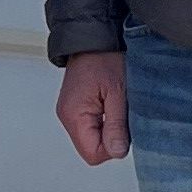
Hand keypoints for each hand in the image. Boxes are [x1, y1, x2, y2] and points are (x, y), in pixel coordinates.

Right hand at [56, 49, 129, 165]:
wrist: (94, 37)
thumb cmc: (104, 58)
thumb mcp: (118, 92)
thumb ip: (116, 125)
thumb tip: (117, 152)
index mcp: (74, 115)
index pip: (93, 154)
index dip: (112, 147)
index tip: (124, 128)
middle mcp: (67, 116)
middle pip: (91, 148)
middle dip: (111, 138)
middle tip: (122, 114)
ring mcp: (70, 112)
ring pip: (92, 138)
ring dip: (108, 129)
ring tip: (116, 106)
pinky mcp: (76, 107)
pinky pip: (91, 126)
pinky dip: (104, 121)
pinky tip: (111, 104)